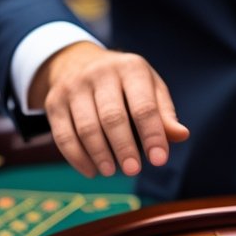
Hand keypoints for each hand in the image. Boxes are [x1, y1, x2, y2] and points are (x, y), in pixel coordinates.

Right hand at [30, 41, 189, 177]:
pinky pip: (63, 135)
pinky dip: (77, 157)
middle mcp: (100, 73)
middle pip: (112, 117)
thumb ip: (164, 114)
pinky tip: (91, 172)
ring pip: (86, 127)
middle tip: (133, 170)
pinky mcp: (54, 102)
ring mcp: (73, 87)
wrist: (77, 63)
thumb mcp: (149, 89)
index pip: (144, 106)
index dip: (152, 135)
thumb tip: (181, 135)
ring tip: (111, 172)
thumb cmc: (125, 85)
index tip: (159, 160)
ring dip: (99, 154)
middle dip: (124, 147)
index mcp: (130, 68)